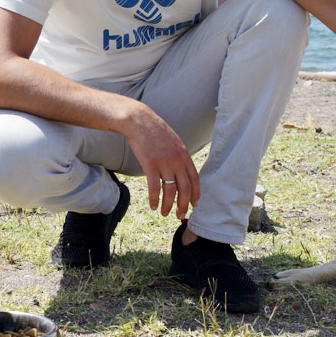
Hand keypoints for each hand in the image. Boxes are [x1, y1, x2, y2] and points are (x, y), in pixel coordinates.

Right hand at [123, 106, 199, 220]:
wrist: (139, 121)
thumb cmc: (154, 131)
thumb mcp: (173, 142)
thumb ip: (178, 156)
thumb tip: (180, 170)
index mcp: (184, 155)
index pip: (195, 179)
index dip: (196, 194)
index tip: (194, 205)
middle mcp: (177, 160)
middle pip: (185, 188)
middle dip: (183, 205)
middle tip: (180, 215)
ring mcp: (164, 163)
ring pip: (171, 191)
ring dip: (168, 205)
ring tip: (164, 213)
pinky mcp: (150, 165)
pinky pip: (155, 187)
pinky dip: (154, 199)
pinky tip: (152, 206)